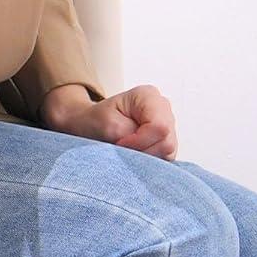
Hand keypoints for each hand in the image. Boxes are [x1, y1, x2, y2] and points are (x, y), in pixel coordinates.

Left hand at [43, 83, 178, 158]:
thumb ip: (129, 135)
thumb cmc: (95, 120)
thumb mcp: (107, 124)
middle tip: (120, 148)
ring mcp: (167, 124)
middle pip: (166, 140)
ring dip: (145, 157)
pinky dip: (148, 161)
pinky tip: (133, 155)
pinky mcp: (165, 140)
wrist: (88, 123)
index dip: (140, 141)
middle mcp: (163, 108)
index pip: (159, 126)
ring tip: (125, 150)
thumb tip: (145, 151)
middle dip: (143, 151)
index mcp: (149, 96)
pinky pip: (165, 157)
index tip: (120, 144)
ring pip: (168, 151)